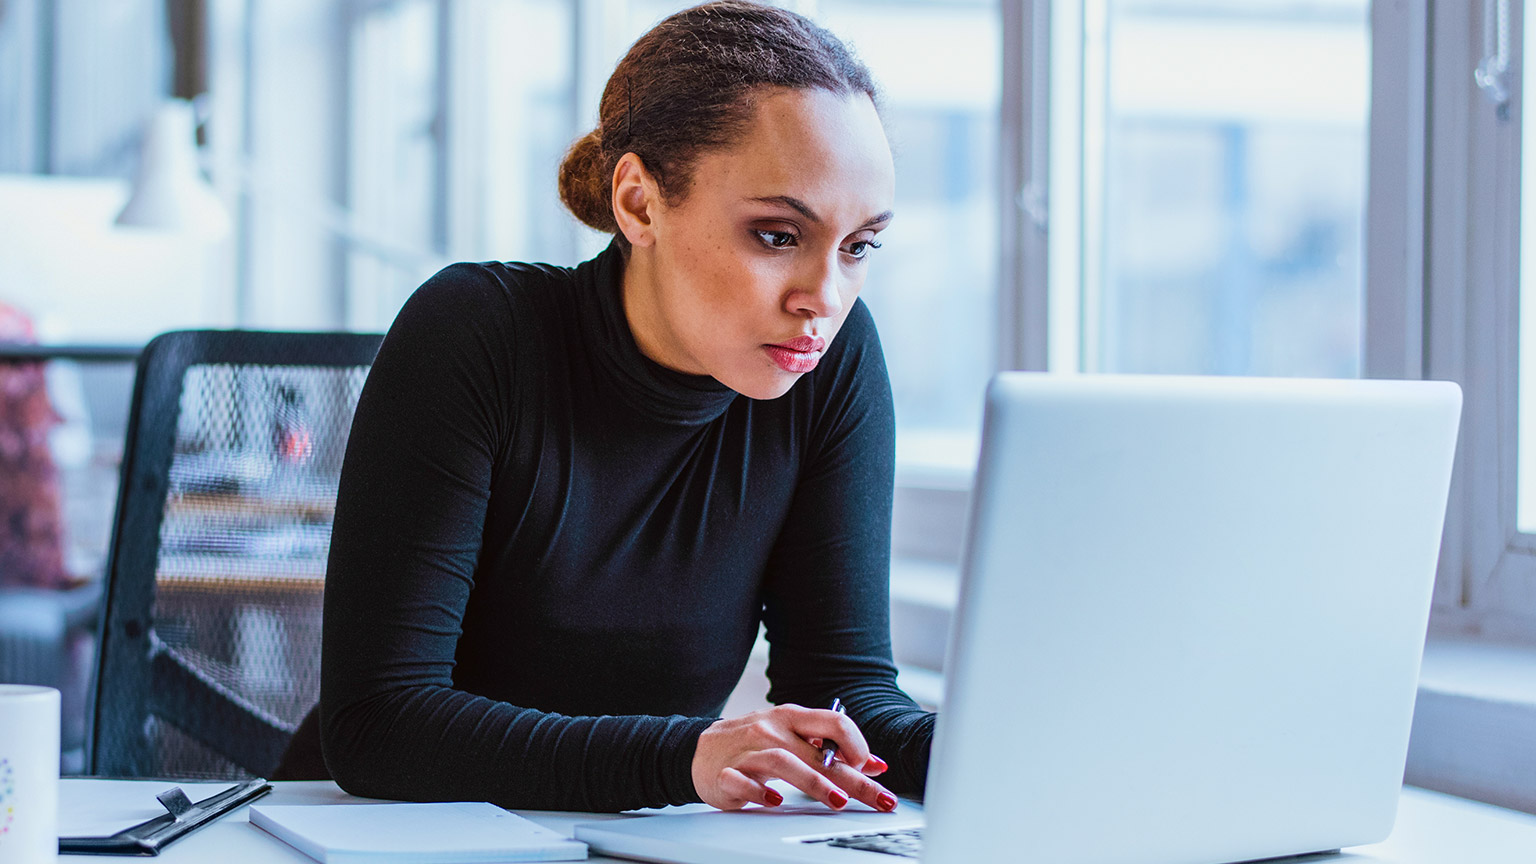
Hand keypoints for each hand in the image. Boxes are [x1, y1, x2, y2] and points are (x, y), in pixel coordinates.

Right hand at [691, 704, 896, 811]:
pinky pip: (742, 782)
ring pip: (783, 762)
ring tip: (837, 801)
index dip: (857, 744)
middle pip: (818, 752)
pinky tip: (775, 802)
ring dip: (813, 783)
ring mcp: (748, 752)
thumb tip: (874, 764)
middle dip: (853, 777)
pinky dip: (759, 792)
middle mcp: (771, 730)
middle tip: (878, 798)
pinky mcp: (726, 774)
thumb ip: (829, 748)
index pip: (833, 721)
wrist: (699, 751)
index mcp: (791, 718)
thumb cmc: (753, 744)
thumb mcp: (792, 738)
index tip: (871, 767)